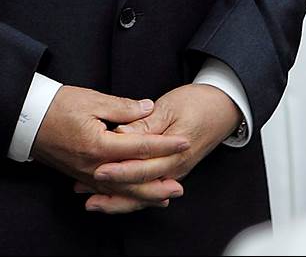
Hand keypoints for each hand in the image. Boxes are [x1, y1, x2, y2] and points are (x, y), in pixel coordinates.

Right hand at [32, 86, 191, 209]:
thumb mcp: (91, 99)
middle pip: (133, 180)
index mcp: (100, 145)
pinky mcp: (80, 175)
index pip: (141, 147)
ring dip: (144, 195)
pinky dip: (124, 196)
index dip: (165, 145)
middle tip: (180, 186)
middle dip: (158, 183)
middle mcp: (94, 165)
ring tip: (164, 197)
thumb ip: (123, 108)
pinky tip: (134, 196)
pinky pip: (107, 191)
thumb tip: (148, 108)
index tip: (183, 142)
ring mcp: (86, 174)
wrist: (26, 119)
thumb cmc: (57, 106)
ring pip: (121, 191)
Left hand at [79, 83, 241, 213]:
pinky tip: (108, 197)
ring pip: (141, 194)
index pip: (142, 166)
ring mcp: (172, 173)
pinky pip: (146, 190)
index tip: (97, 169)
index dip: (119, 169)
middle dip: (110, 190)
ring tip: (89, 202)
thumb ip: (145, 124)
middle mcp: (174, 169)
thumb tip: (122, 134)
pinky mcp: (168, 172)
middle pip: (139, 186)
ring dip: (115, 199)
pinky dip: (127, 197)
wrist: (222, 109)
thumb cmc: (197, 104)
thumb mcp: (170, 107)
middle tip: (84, 189)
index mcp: (175, 152)